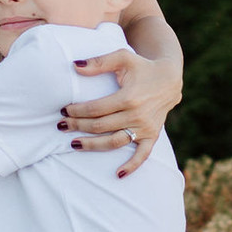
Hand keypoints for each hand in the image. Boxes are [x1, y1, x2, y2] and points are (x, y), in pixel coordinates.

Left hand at [61, 46, 181, 177]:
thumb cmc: (142, 66)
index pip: (96, 109)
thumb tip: (75, 66)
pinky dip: (132, 166)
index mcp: (128, 97)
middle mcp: (137, 115)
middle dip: (78, 126)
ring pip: (114, 142)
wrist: (170, 78)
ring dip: (93, 145)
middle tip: (61, 125)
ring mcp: (145, 127)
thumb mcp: (122, 57)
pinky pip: (143, 155)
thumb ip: (99, 62)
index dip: (77, 111)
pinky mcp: (153, 135)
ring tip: (73, 145)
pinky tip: (118, 174)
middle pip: (101, 126)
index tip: (64, 110)